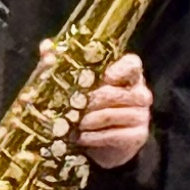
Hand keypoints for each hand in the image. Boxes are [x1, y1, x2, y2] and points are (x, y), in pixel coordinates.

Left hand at [71, 53, 151, 169]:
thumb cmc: (88, 106)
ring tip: (74, 123)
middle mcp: (140, 93)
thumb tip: (47, 47)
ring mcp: (141, 115)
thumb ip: (63, 64)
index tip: (104, 76)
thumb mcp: (75, 84)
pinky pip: (114, 135)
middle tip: (73, 106)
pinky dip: (94, 137)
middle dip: (91, 101)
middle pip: (117, 93)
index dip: (119, 69)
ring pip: (112, 115)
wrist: (99, 142)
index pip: (132, 64)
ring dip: (89, 120)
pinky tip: (81, 138)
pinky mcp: (138, 136)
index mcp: (128, 74)